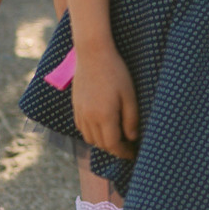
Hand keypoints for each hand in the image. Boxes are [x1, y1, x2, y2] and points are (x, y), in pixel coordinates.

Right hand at [69, 39, 138, 158]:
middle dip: (115, 149)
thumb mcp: (129, 94)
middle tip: (128, 147)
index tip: (133, 153)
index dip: (123, 152)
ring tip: (116, 139)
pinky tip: (101, 128)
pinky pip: (82, 128)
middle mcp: (89, 118)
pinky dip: (92, 134)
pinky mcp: (75, 107)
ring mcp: (80, 113)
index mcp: (104, 116)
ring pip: (90, 139)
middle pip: (101, 144)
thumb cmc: (116, 72)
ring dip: (102, 143)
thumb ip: (131, 118)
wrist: (93, 55)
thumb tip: (132, 138)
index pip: (113, 144)